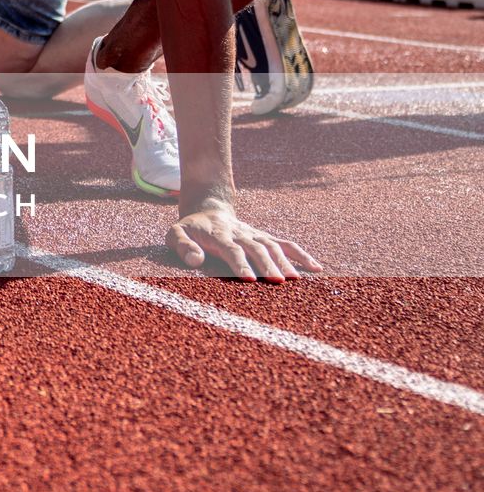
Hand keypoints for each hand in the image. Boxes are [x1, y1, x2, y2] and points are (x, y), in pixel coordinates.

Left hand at [169, 201, 323, 281]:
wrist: (208, 208)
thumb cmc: (190, 229)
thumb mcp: (175, 234)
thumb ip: (182, 245)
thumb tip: (194, 260)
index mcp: (219, 235)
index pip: (232, 249)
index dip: (240, 263)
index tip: (250, 279)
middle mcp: (241, 234)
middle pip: (257, 248)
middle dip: (268, 265)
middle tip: (279, 283)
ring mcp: (255, 235)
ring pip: (273, 246)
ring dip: (286, 262)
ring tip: (297, 281)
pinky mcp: (264, 237)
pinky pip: (285, 244)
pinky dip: (301, 255)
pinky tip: (316, 268)